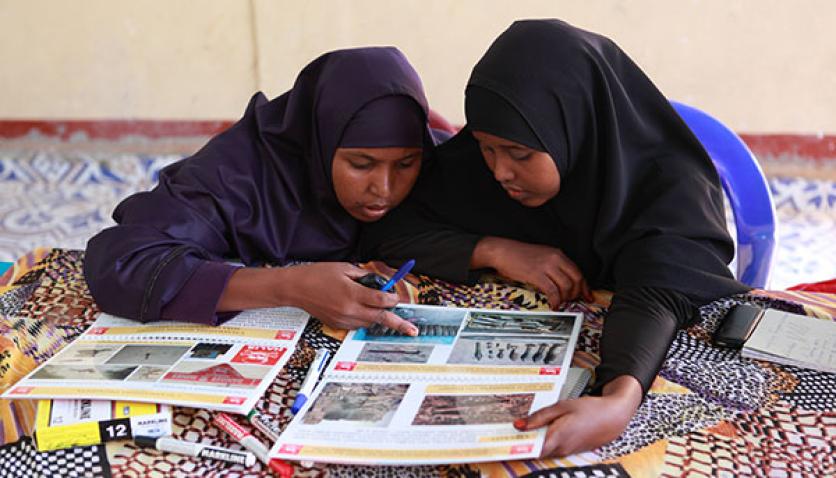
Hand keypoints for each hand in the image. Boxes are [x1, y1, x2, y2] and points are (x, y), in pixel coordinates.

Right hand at [283, 263, 417, 334]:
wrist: (296, 288)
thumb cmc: (319, 275)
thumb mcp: (345, 268)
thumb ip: (365, 277)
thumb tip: (381, 283)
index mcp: (352, 293)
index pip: (381, 300)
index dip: (393, 298)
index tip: (396, 296)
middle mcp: (349, 309)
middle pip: (380, 318)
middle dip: (398, 323)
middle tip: (412, 330)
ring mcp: (343, 319)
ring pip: (370, 323)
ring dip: (379, 317)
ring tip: (385, 313)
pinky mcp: (338, 325)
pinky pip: (358, 325)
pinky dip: (364, 319)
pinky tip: (362, 310)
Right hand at [473, 237, 591, 308]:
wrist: (502, 251)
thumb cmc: (519, 255)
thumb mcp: (542, 256)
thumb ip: (554, 266)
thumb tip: (564, 282)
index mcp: (558, 254)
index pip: (578, 271)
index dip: (584, 286)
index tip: (587, 295)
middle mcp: (555, 259)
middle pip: (576, 279)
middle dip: (576, 294)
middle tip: (571, 301)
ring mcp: (546, 266)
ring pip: (566, 286)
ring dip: (565, 298)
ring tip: (560, 302)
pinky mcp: (537, 275)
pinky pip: (553, 291)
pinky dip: (556, 300)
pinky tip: (553, 305)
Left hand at [513, 375, 641, 456]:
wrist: (614, 417)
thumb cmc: (590, 409)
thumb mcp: (562, 406)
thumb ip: (540, 417)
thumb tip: (519, 425)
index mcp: (558, 437)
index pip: (531, 450)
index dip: (515, 449)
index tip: (501, 444)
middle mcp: (561, 448)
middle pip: (535, 451)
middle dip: (520, 444)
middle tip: (503, 434)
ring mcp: (567, 451)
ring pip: (543, 450)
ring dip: (531, 443)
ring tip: (518, 431)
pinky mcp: (570, 450)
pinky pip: (552, 449)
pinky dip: (543, 442)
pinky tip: (537, 431)